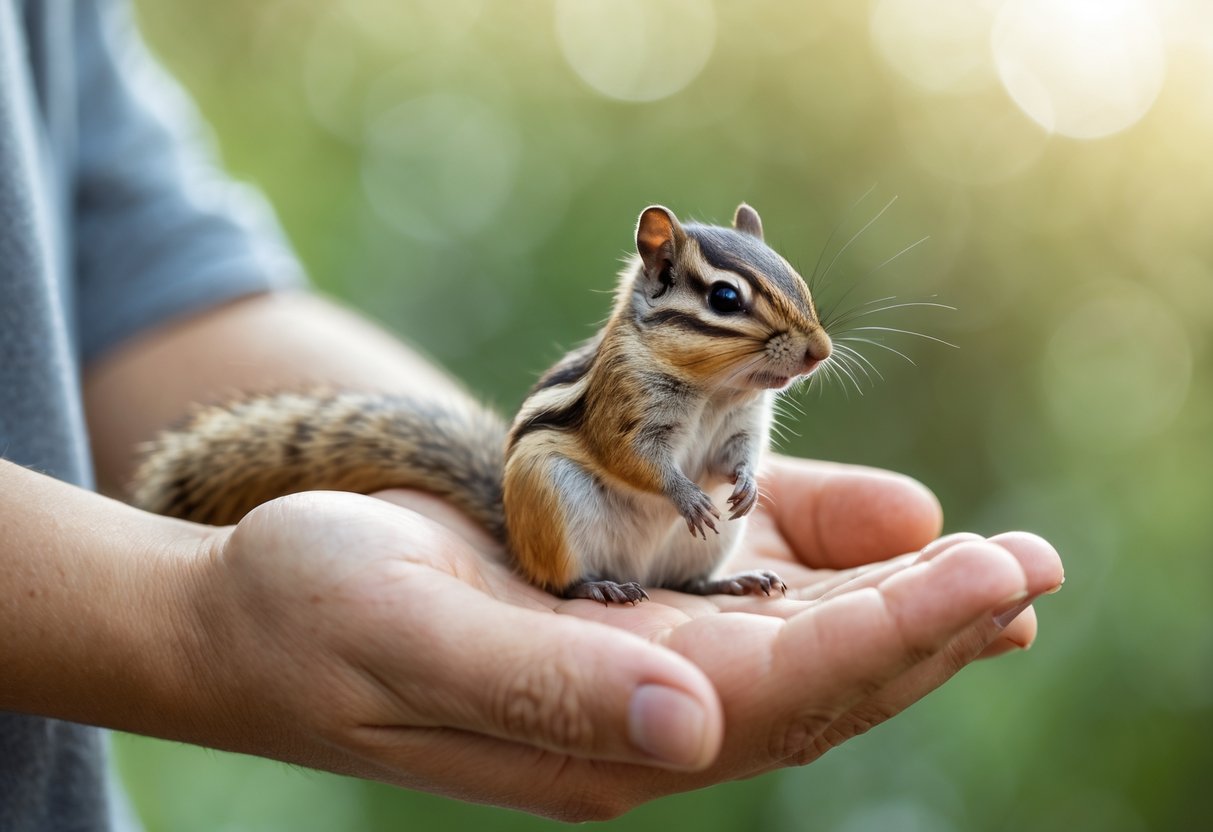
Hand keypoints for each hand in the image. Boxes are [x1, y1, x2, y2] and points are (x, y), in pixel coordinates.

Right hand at [183, 456, 1061, 820]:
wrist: (246, 607)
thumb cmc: (307, 611)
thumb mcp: (407, 638)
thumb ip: (546, 689)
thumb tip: (696, 733)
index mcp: (598, 732)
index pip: (778, 696)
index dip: (889, 638)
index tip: (988, 575)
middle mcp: (633, 708)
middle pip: (811, 679)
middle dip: (926, 628)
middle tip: (1030, 568)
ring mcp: (627, 661)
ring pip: (791, 644)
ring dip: (895, 609)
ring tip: (995, 573)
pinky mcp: (611, 611)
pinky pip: (737, 591)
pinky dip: (817, 566)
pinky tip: (886, 537)